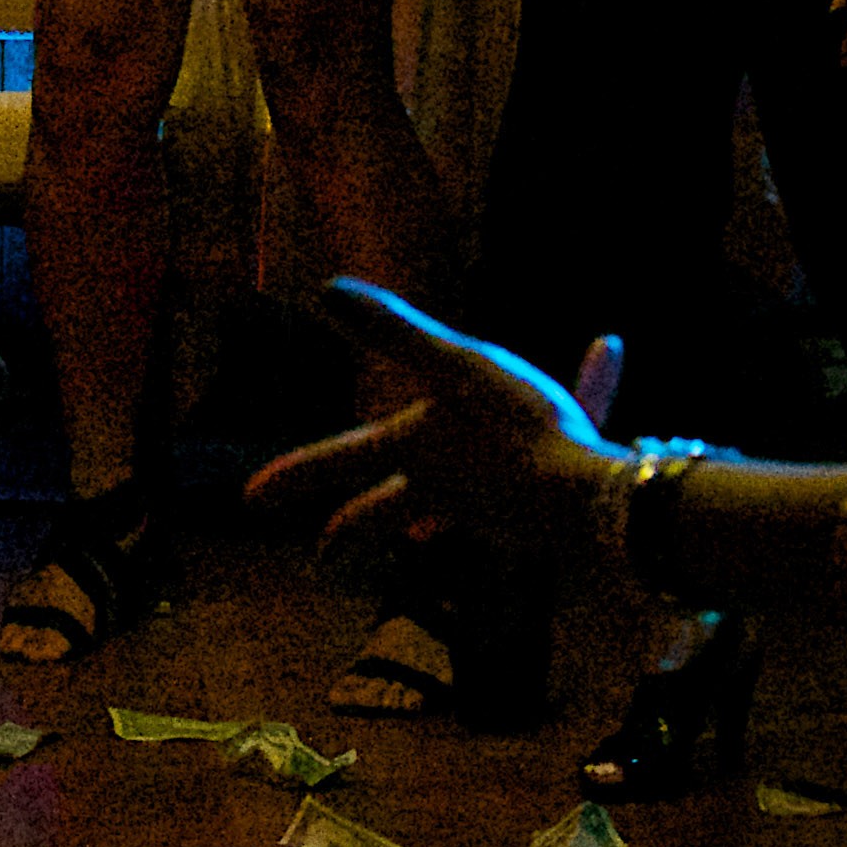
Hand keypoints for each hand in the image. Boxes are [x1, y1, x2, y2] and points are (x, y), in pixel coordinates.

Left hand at [254, 281, 625, 575]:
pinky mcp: (539, 508)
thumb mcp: (455, 366)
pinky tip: (598, 368)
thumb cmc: (520, 431)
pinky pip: (530, 473)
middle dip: (356, 526)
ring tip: (424, 521)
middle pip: (386, 511)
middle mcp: (444, 490)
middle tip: (321, 556)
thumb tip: (326, 290)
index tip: (248, 500)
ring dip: (436, 506)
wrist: (596, 501)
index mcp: (416, 453)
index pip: (339, 461)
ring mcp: (489, 508)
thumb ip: (394, 330)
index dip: (293, 474)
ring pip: (454, 504)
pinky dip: (548, 440)